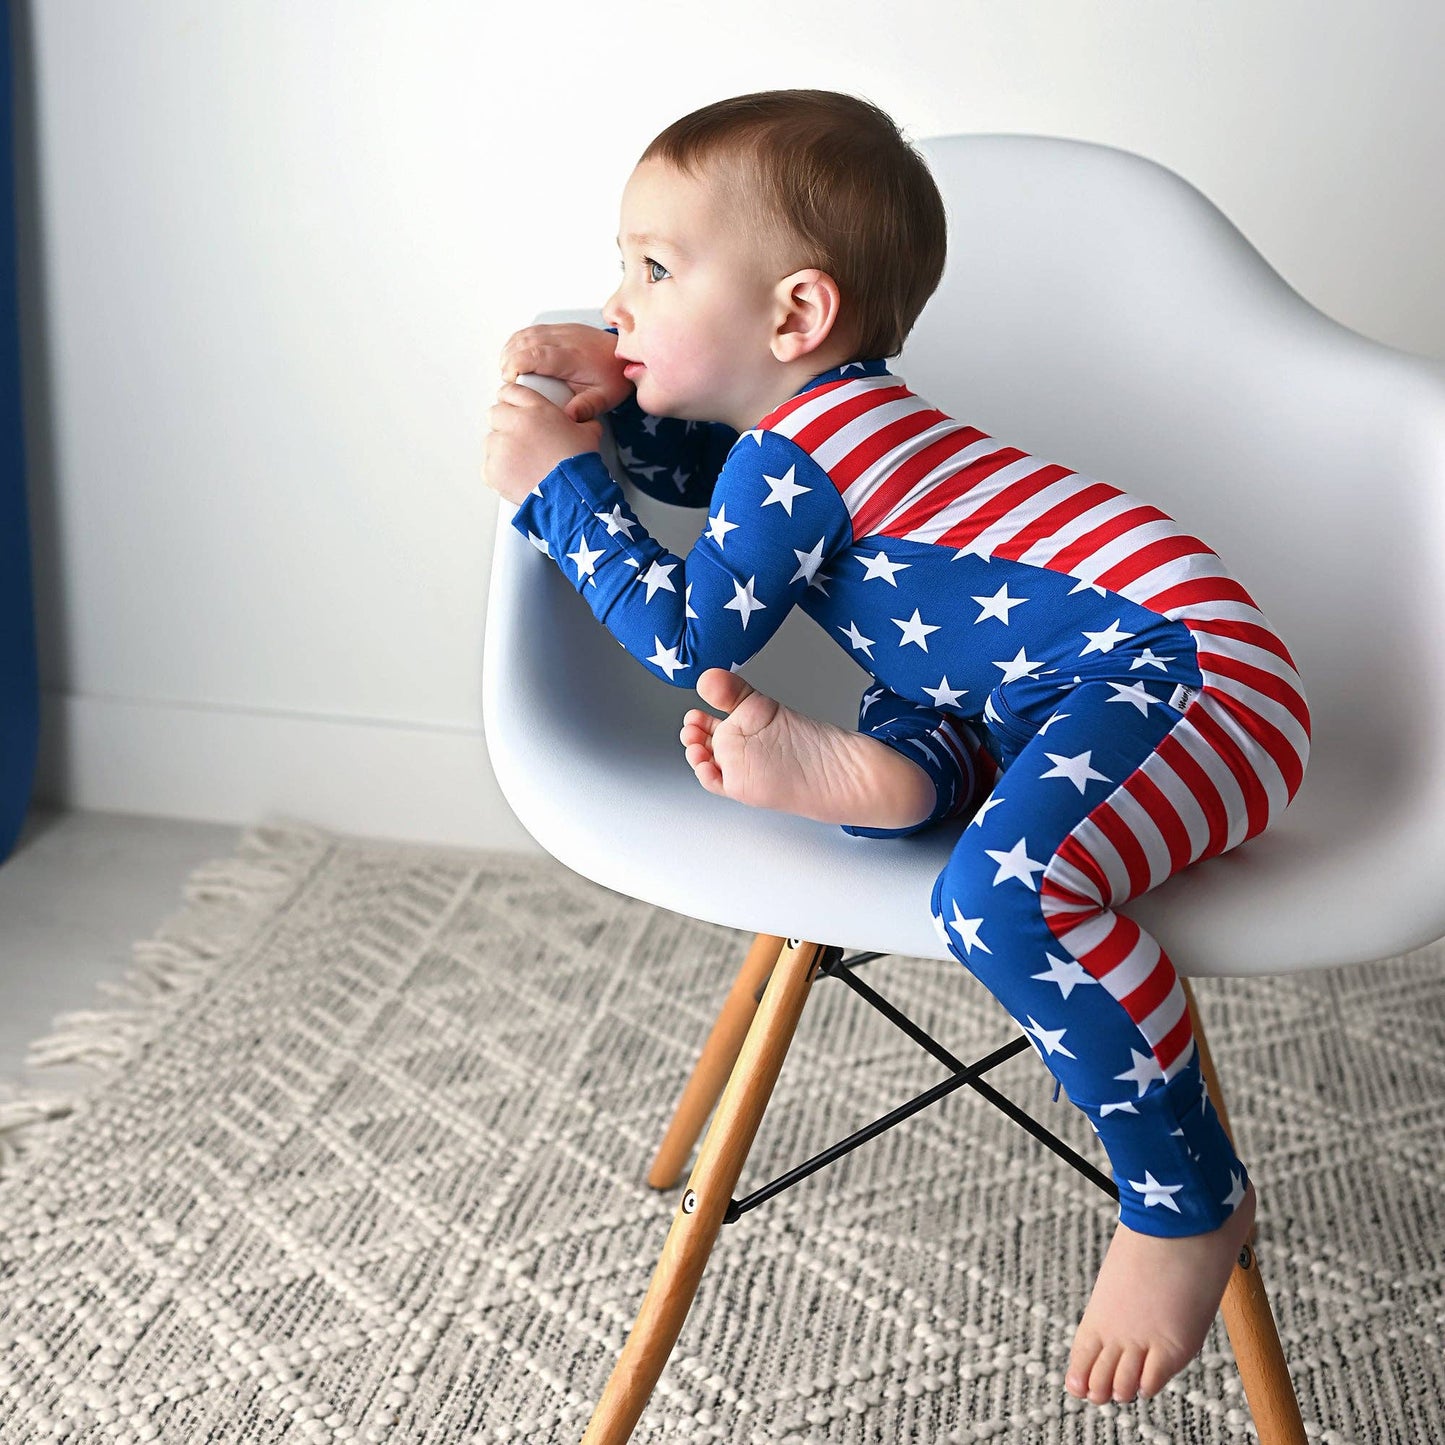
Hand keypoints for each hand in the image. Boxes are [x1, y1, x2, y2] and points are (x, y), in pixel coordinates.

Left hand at [482, 382, 603, 505]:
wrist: (571, 495)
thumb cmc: (579, 466)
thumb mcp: (589, 433)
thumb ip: (581, 419)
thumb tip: (582, 420)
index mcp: (536, 409)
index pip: (511, 391)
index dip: (510, 399)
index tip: (510, 406)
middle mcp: (514, 424)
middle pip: (495, 414)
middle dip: (504, 423)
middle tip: (519, 439)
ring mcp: (500, 447)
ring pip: (490, 441)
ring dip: (501, 449)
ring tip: (521, 464)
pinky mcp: (492, 470)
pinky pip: (488, 467)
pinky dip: (499, 473)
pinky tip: (516, 477)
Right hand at [499, 322, 631, 422]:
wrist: (626, 357)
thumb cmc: (614, 377)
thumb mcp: (604, 399)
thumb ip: (585, 408)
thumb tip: (567, 418)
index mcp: (573, 356)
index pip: (537, 354)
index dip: (516, 364)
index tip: (510, 379)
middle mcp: (566, 339)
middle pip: (526, 341)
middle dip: (509, 359)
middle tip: (507, 381)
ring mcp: (563, 331)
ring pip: (527, 333)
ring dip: (511, 349)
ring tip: (507, 370)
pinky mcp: (561, 329)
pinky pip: (533, 330)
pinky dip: (519, 342)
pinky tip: (516, 357)